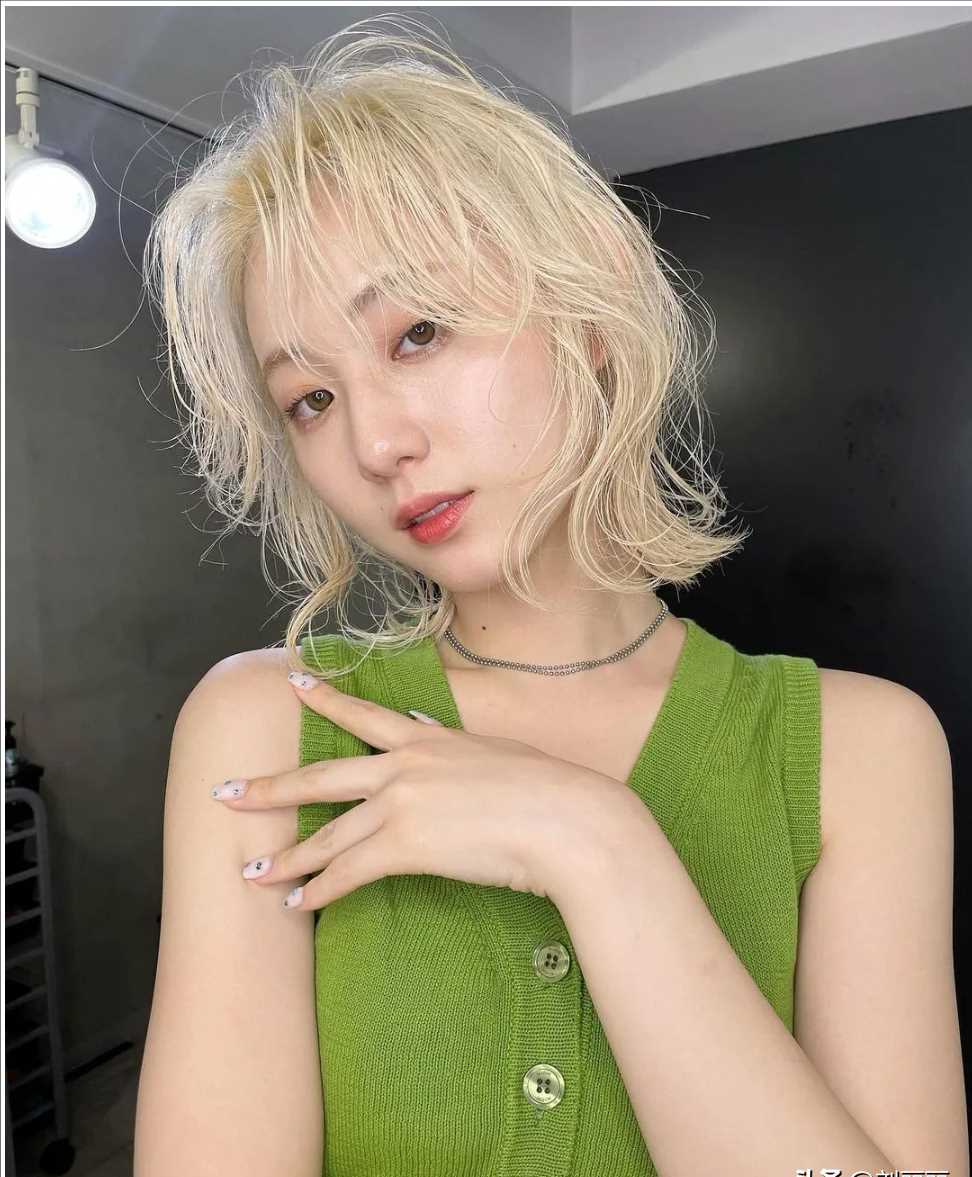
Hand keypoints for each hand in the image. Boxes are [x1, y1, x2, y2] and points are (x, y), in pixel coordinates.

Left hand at [212, 671, 630, 911]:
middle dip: (268, 787)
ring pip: (327, 833)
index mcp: (428, 738)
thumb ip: (457, 749)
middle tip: (225, 792)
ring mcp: (401, 804)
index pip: (364, 714)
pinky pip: (348, 873)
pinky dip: (320, 890)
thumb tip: (432, 736)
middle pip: (321, 776)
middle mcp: (405, 765)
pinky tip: (299, 904)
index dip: (324, 698)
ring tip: (253, 872)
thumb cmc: (549, 790)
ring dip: (286, 857)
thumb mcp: (497, 752)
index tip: (293, 681)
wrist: (568, 821)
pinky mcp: (406, 846)